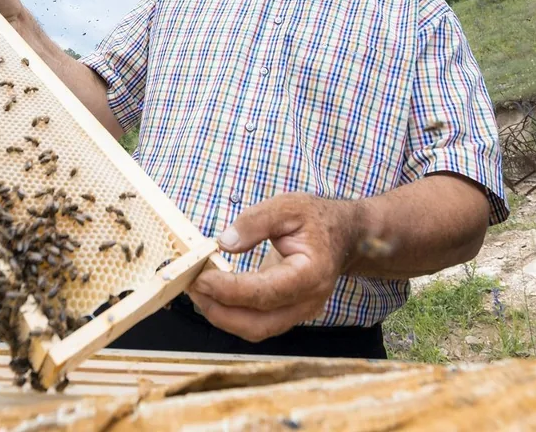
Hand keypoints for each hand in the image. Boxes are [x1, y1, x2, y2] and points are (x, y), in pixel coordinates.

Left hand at [186, 193, 359, 341]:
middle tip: (192, 286)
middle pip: (257, 324)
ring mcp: (300, 312)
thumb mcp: (288, 206)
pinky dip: (232, 314)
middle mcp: (308, 301)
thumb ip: (255, 222)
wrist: (343, 236)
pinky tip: (214, 295)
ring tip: (198, 291)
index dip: (229, 290)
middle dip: (219, 310)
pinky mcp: (289, 314)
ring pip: (255, 330)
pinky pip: (256, 324)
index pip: (265, 293)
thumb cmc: (316, 219)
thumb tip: (224, 243)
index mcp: (311, 273)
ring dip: (222, 316)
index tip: (201, 277)